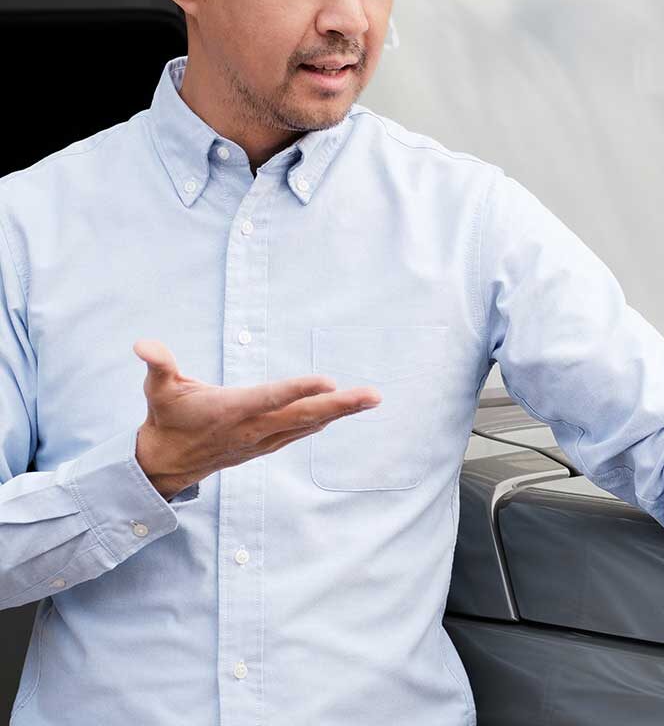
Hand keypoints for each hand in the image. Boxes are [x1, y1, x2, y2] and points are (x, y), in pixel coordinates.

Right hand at [132, 338, 380, 498]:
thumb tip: (143, 344)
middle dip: (341, 405)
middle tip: (373, 395)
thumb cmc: (166, 418)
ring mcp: (263, 440)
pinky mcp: (267, 445)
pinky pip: (302, 432)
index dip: (299, 389)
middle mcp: (254, 428)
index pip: (272, 398)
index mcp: (232, 410)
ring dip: (342, 412)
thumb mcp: (157, 389)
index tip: (329, 380)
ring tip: (371, 399)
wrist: (166, 465)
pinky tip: (344, 412)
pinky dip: (324, 421)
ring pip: (309, 424)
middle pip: (304, 415)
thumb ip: (158, 364)